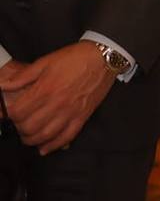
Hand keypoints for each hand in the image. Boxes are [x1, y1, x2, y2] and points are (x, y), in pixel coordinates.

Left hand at [0, 42, 114, 153]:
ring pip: (45, 136)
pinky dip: (54, 146)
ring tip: (28, 135)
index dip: (9, 115)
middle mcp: (56, 104)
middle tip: (19, 123)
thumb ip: (23, 76)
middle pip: (28, 127)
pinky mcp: (82, 117)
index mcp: (45, 89)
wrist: (103, 58)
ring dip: (32, 140)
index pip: (18, 112)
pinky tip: (45, 148)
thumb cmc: (75, 58)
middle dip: (19, 128)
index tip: (10, 112)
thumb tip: (3, 85)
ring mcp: (70, 112)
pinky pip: (66, 137)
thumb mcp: (46, 61)